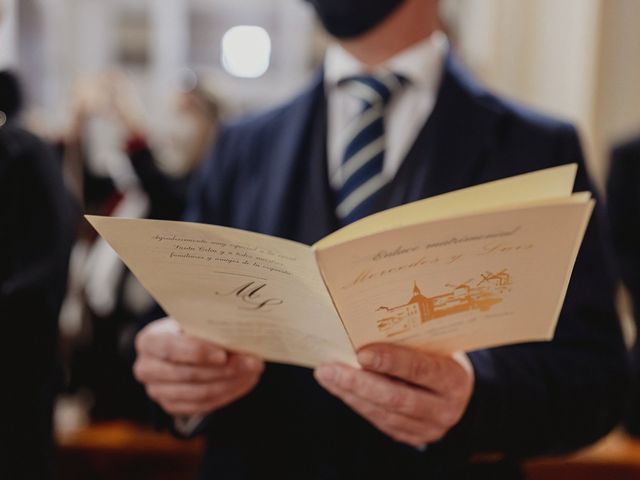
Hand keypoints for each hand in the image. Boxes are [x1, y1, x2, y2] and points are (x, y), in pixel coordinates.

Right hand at [133, 317, 263, 415]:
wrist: (181, 346)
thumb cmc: (190, 328)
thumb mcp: (194, 321)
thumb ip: (209, 327)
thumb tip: (238, 333)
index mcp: (149, 341)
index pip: (170, 348)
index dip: (197, 352)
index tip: (223, 353)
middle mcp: (147, 368)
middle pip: (187, 374)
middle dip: (224, 369)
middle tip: (252, 362)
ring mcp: (157, 391)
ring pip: (198, 393)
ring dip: (230, 383)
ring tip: (253, 371)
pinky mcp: (172, 406)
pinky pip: (203, 405)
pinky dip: (227, 394)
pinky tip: (244, 382)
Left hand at [314, 344, 473, 447]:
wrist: (456, 389)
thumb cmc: (439, 355)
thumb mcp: (435, 345)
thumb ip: (409, 342)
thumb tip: (362, 333)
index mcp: (455, 378)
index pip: (420, 369)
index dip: (390, 361)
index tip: (360, 353)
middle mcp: (446, 408)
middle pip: (397, 398)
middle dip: (359, 383)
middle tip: (329, 368)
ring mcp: (429, 428)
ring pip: (384, 413)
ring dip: (350, 394)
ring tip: (327, 375)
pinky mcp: (412, 437)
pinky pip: (379, 421)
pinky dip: (356, 403)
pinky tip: (339, 388)